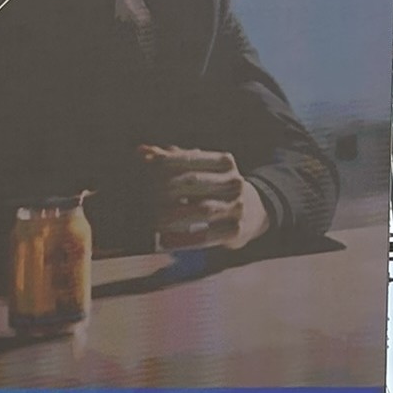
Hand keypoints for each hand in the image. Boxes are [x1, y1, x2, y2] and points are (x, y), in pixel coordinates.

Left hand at [138, 145, 270, 251]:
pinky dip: (185, 239)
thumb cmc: (212, 187)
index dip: (163, 163)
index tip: (142, 170)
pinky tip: (165, 241)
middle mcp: (234, 182)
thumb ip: (169, 160)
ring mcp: (237, 206)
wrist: (251, 212)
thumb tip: (141, 150)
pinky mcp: (236, 230)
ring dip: (173, 215)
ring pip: (202, 209)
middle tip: (142, 197)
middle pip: (193, 181)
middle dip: (163, 188)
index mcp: (224, 162)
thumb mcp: (198, 170)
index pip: (189, 159)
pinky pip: (208, 236)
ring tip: (152, 220)